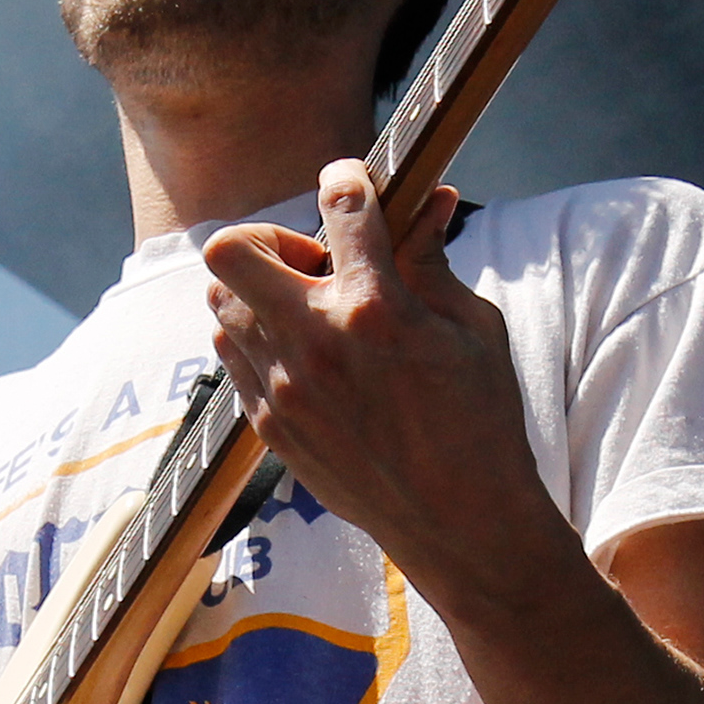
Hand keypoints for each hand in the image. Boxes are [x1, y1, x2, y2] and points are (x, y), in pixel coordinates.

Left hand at [197, 160, 567, 609]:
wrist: (462, 524)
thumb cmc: (483, 422)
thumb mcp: (474, 328)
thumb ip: (432, 261)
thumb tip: (427, 200)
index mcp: (376, 310)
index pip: (341, 208)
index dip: (348, 180)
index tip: (353, 183)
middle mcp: (314, 344)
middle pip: (232, 251)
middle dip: (270, 240)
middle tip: (314, 265)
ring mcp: (283, 389)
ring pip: (220, 305)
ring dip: (258, 294)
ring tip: (309, 316)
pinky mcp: (271, 426)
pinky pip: (230, 359)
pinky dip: (257, 342)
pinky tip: (305, 358)